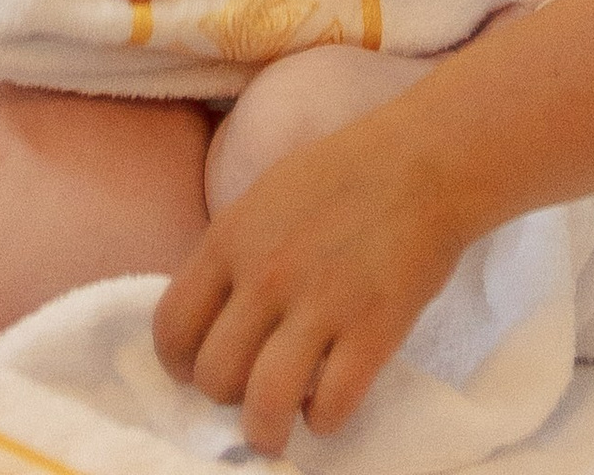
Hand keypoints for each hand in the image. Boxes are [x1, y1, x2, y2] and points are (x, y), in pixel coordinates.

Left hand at [155, 105, 468, 453]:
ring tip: (276, 426)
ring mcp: (319, 305)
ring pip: (264, 404)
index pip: (171, 326)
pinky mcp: (372, 331)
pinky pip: (331, 406)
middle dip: (225, 396)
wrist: (422, 162)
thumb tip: (211, 317)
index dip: (179, 362)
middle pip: (213, 375)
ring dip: (266, 430)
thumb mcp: (263, 199)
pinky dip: (324, 420)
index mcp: (230, 238)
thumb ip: (233, 255)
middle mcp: (265, 275)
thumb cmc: (342, 175)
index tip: (198, 369)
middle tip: (249, 388)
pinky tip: (327, 404)